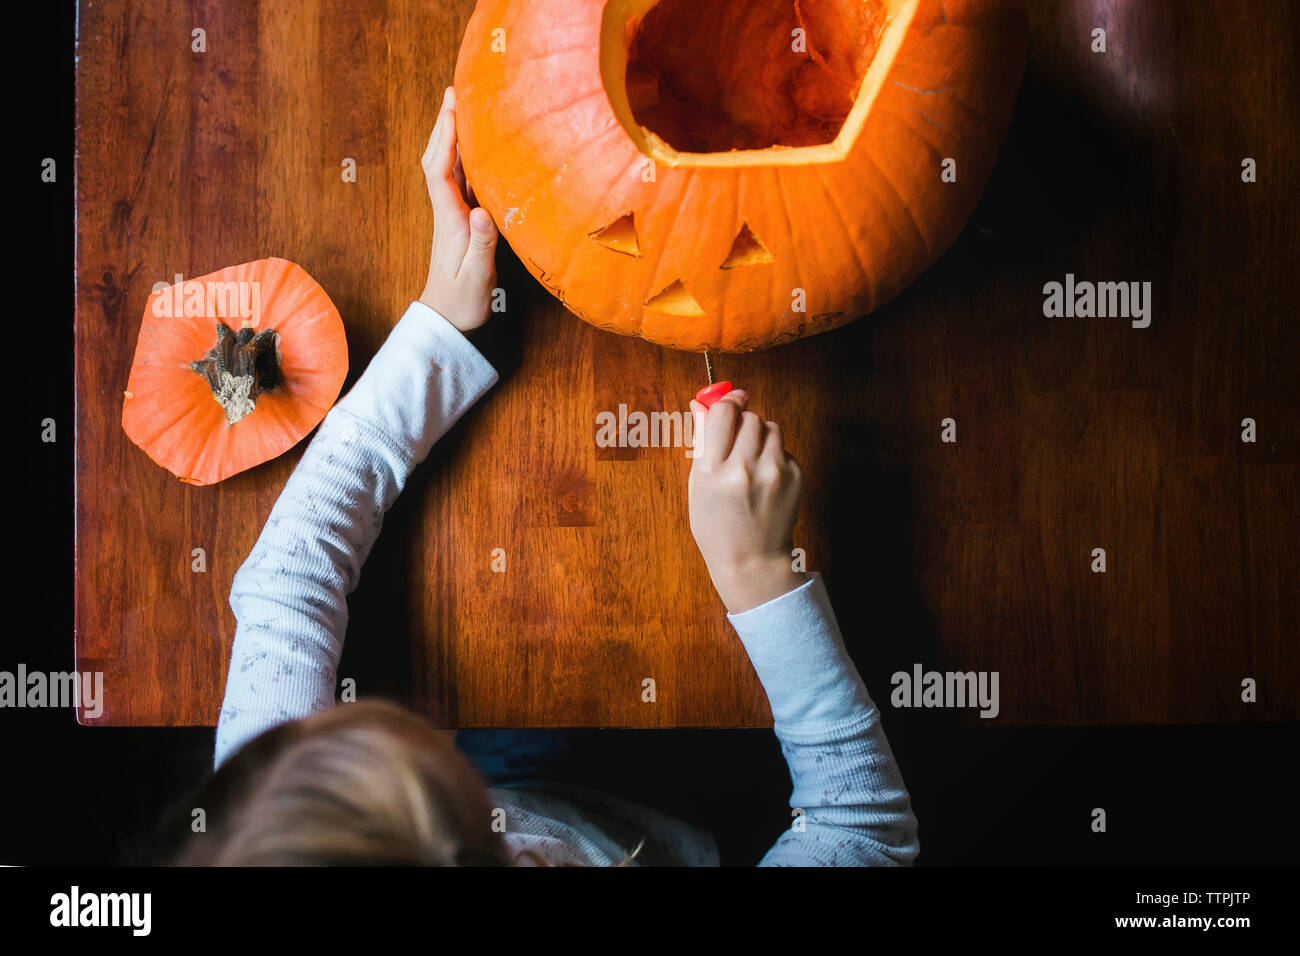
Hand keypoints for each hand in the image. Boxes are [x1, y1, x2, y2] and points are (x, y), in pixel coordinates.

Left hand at [419, 87, 497, 332]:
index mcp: (449, 221)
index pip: (439, 171)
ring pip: (448, 167)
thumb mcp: (476, 276)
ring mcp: (453, 216)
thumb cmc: (461, 302)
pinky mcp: (463, 222)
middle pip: (437, 159)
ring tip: (463, 107)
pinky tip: (477, 148)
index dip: (445, 139)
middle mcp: (447, 212)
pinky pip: (462, 182)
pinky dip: (466, 158)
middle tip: (454, 92)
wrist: (447, 321)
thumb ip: (481, 244)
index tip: (453, 110)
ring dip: (452, 136)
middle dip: (444, 125)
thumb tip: (483, 212)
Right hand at [688, 390, 806, 613]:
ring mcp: (773, 473)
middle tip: (738, 440)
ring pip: (770, 427)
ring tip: (753, 461)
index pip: (723, 413)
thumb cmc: (717, 526)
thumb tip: (700, 404)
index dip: (727, 401)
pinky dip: (774, 456)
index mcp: (713, 471)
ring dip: (760, 436)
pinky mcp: (794, 477)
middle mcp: (744, 469)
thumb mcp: (698, 486)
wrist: (752, 561)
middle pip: (749, 417)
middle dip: (743, 422)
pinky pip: (783, 448)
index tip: (731, 401)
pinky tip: (765, 480)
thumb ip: (701, 443)